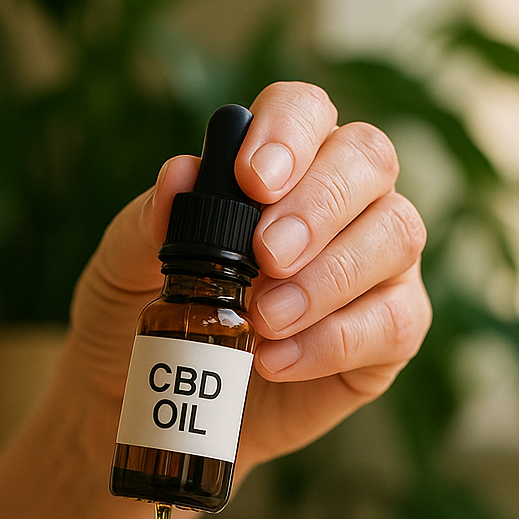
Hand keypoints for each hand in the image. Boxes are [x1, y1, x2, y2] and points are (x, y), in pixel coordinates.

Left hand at [66, 81, 429, 473]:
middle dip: (318, 205)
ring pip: (396, 235)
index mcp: (278, 168)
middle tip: (266, 256)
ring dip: (329, 276)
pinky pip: (395, 321)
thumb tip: (180, 174)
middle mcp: (340, 204)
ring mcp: (373, 266)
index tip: (252, 180)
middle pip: (367, 161)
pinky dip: (335, 340)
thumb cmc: (137, 320)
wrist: (146, 406)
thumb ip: (149, 222)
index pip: (306, 112)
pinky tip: (276, 362)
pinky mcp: (386, 334)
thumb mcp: (123, 270)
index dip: (288, 132)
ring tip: (265, 318)